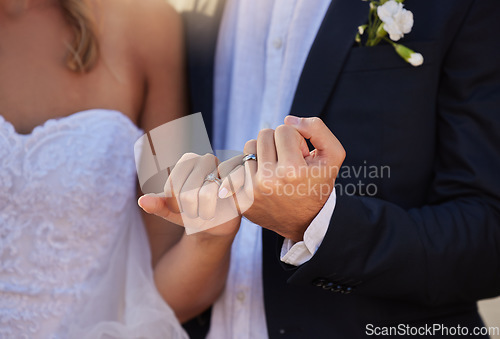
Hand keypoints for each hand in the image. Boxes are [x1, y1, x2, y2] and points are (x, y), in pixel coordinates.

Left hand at [138, 153, 242, 236]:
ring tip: (207, 212)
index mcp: (187, 161)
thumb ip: (158, 205)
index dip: (175, 204)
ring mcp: (226, 166)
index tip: (181, 208)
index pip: (173, 185)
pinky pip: (232, 184)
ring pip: (208, 191)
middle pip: (189, 189)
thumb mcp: (172, 212)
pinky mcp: (242, 177)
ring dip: (205, 210)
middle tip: (196, 212)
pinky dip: (226, 199)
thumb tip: (141, 201)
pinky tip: (225, 203)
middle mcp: (206, 159)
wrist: (217, 225)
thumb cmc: (193, 213)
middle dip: (191, 209)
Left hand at [219, 116, 345, 241]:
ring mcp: (251, 191)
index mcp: (292, 170)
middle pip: (264, 135)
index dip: (296, 140)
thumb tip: (288, 119)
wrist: (305, 222)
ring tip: (275, 169)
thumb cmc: (318, 185)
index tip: (301, 157)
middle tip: (288, 162)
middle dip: (278, 144)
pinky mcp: (239, 199)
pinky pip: (234, 165)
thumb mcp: (332, 156)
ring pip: (249, 147)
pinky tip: (258, 176)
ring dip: (263, 153)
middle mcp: (268, 180)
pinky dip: (246, 167)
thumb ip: (317, 129)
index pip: (284, 129)